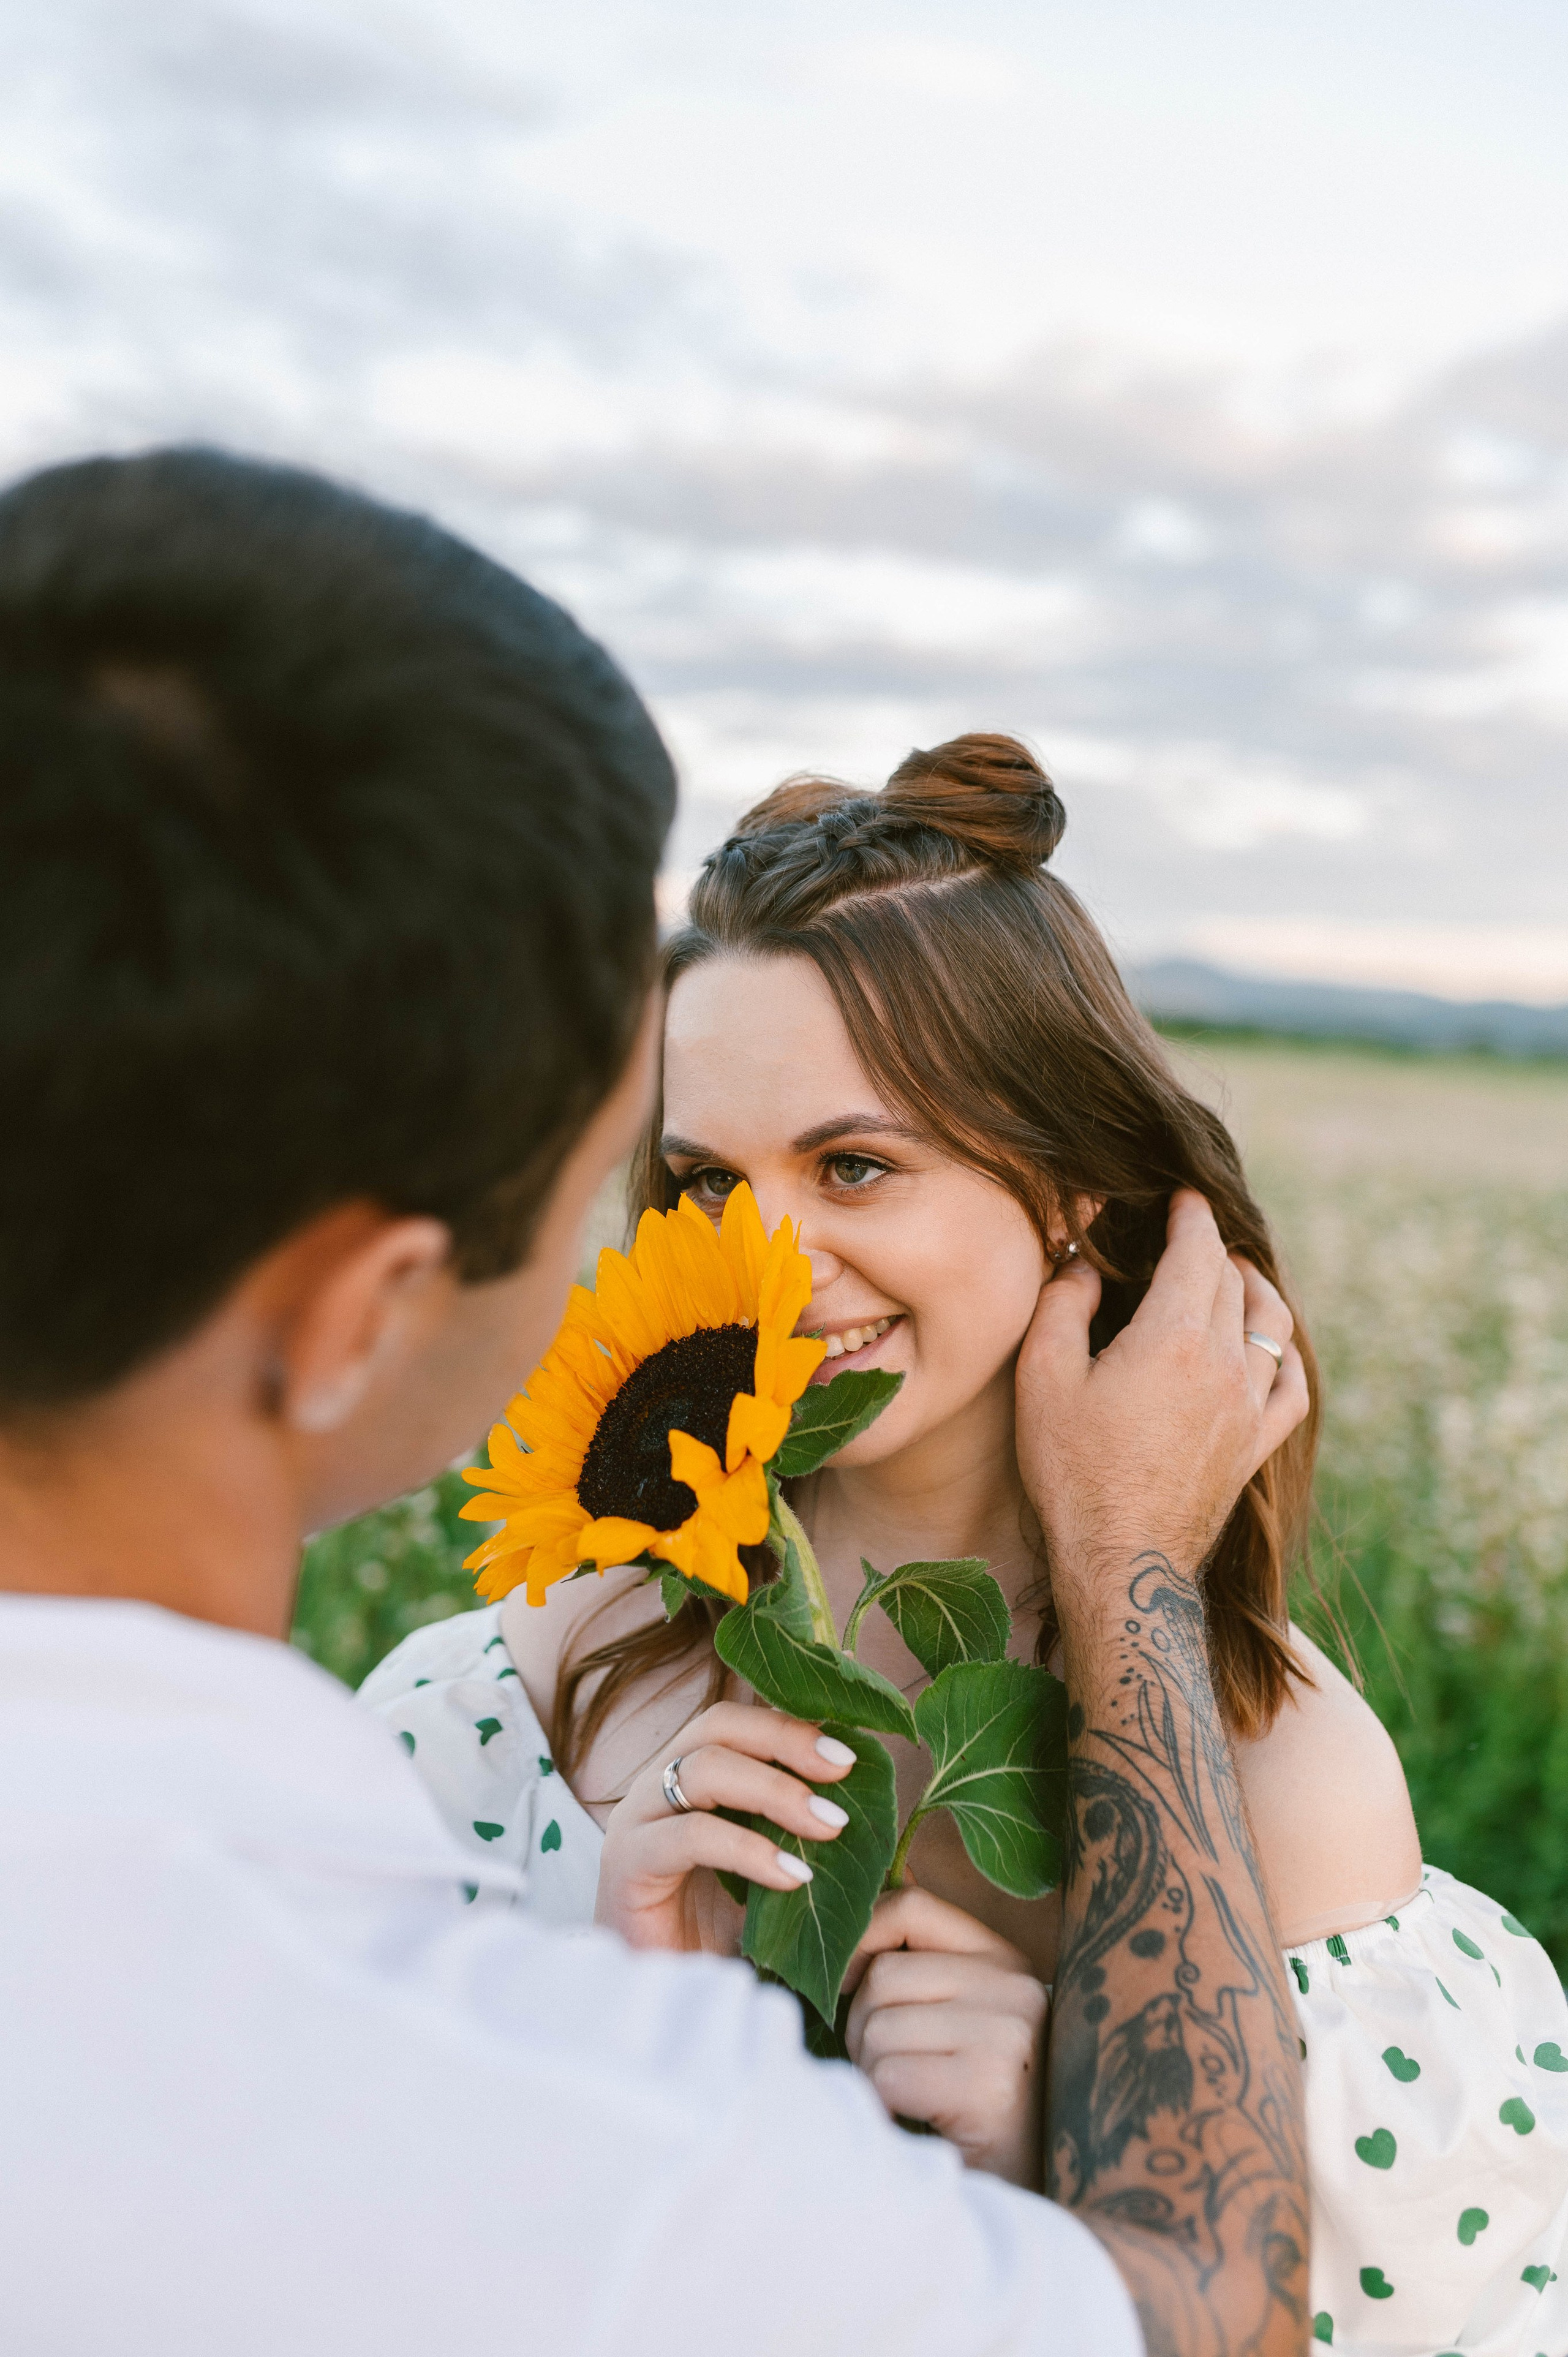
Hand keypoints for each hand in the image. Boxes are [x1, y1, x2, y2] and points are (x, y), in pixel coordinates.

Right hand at [594, 1702, 855, 1952]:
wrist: (665, 2000)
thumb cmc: (720, 1935)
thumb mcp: (769, 1870)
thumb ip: (799, 1832)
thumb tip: (866, 1802)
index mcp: (686, 1775)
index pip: (735, 1721)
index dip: (790, 1726)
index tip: (848, 1754)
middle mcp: (655, 1785)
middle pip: (718, 1727)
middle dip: (786, 1741)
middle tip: (842, 1772)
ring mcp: (635, 1821)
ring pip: (705, 1769)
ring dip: (777, 1791)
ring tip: (831, 1826)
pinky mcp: (625, 1864)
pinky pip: (692, 1837)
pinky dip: (749, 1850)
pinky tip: (792, 1877)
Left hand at [841, 1887, 1047, 2188]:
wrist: (1018, 2201)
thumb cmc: (970, 2112)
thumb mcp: (951, 2022)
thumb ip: (915, 1968)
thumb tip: (843, 1923)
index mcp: (1005, 1960)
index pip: (911, 1906)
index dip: (859, 1937)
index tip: (842, 1984)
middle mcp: (1014, 1986)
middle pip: (884, 1976)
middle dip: (863, 2028)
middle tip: (893, 2074)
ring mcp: (1007, 2033)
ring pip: (878, 2027)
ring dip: (873, 2073)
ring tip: (912, 2101)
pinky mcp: (990, 2085)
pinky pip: (890, 2076)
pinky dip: (886, 2106)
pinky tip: (918, 2125)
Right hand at [1016, 1188, 1309, 1595]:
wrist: (1121, 1559)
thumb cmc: (1072, 1469)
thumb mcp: (1043, 1377)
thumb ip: (1062, 1306)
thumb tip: (1083, 1266)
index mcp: (1175, 1336)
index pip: (1199, 1252)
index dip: (1192, 1216)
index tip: (1183, 1196)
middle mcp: (1227, 1364)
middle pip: (1234, 1283)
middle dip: (1215, 1248)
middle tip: (1192, 1233)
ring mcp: (1249, 1408)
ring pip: (1272, 1325)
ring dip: (1253, 1289)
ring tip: (1234, 1275)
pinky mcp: (1255, 1447)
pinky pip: (1291, 1386)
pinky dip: (1286, 1354)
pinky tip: (1273, 1347)